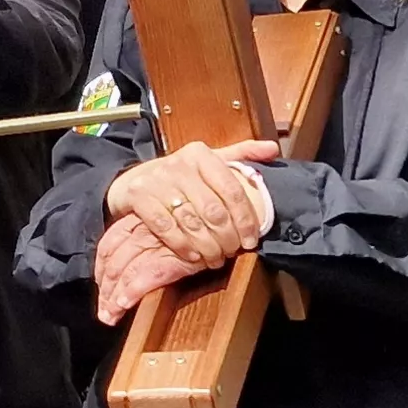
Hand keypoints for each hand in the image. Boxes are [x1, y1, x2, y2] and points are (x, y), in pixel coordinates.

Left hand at [91, 211, 205, 324]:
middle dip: (105, 289)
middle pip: (113, 261)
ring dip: (114, 296)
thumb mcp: (171, 223)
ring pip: (127, 270)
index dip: (100, 268)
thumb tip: (132, 262)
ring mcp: (161, 242)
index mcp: (141, 218)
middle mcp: (146, 228)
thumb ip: (151, 236)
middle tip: (103, 311)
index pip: (109, 243)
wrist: (232, 215)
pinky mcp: (179, 256)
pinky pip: (149, 275)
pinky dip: (133, 291)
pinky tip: (125, 304)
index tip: (100, 286)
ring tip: (110, 315)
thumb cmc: (204, 220)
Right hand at [104, 140, 277, 269]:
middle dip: (226, 238)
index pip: (233, 189)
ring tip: (215, 258)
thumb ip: (240, 155)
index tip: (251, 239)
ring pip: (191, 221)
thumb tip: (273, 149)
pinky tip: (193, 256)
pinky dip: (182, 245)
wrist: (133, 181)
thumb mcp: (209, 161)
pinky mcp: (139, 196)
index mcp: (201, 154)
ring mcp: (157, 180)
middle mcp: (179, 164)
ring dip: (207, 247)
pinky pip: (166, 227)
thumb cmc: (179, 176)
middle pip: (213, 210)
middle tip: (232, 252)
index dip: (245, 219)